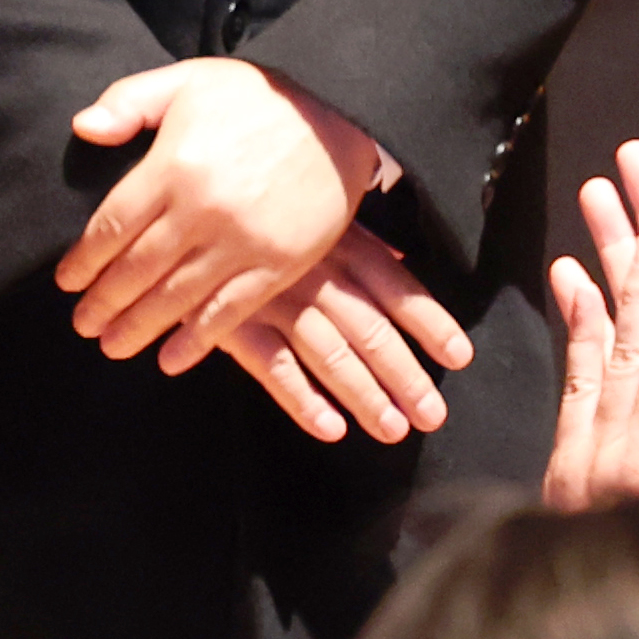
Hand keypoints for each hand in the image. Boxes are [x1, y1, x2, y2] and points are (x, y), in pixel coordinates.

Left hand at [61, 57, 380, 361]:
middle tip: (82, 325)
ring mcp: (242, 241)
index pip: (112, 226)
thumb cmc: (258, 96)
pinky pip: (229, 312)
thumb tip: (82, 128)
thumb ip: (129, 100)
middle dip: (103, 303)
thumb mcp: (188, 78)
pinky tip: (171, 359)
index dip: (84, 260)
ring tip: (113, 347)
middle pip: (137, 269)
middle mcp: (202, 209)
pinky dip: (197, 341)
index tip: (67, 282)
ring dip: (138, 328)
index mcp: (174, 165)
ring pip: (176, 298)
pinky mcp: (279, 264)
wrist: (340, 111)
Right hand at [216, 225, 474, 445]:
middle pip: (371, 330)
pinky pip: (275, 367)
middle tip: (432, 416)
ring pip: (330, 354)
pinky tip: (330, 427)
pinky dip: (303, 400)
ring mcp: (273, 297)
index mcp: (339, 241)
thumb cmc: (258, 209)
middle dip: (405, 376)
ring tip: (392, 429)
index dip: (429, 323)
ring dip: (365, 396)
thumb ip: (357, 240)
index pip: (396, 287)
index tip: (458, 357)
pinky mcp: (233, 322)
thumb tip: (402, 259)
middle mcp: (313, 270)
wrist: (180, 208)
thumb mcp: (313, 213)